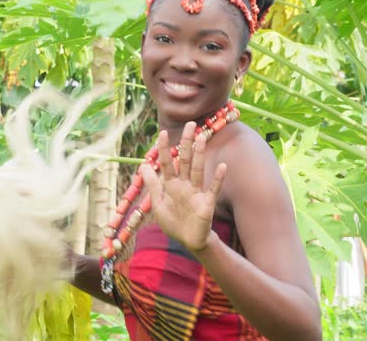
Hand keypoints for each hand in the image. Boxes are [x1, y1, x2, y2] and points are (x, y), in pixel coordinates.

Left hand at [141, 122, 226, 252]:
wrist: (188, 241)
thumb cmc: (173, 221)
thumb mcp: (158, 203)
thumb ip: (153, 185)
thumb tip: (142, 166)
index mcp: (171, 185)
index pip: (167, 163)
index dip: (165, 149)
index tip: (163, 132)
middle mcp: (185, 185)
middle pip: (185, 160)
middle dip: (186, 143)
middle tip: (190, 124)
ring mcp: (196, 193)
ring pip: (198, 170)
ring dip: (200, 155)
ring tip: (202, 138)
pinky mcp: (207, 204)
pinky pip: (213, 189)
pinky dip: (218, 179)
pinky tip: (223, 166)